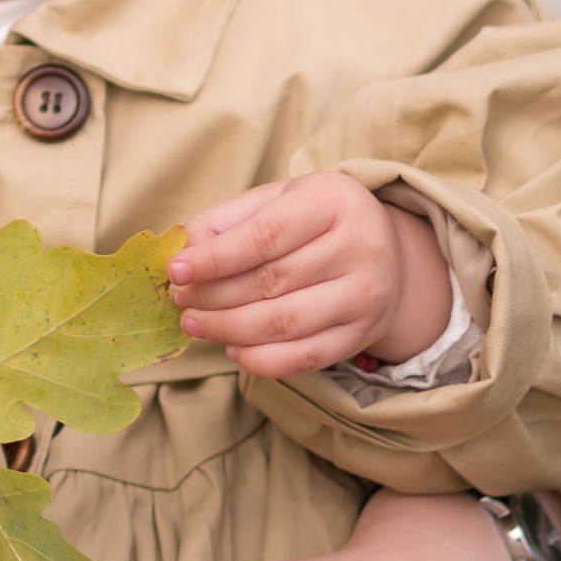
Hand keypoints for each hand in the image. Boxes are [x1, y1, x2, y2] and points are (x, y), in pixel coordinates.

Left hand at [169, 172, 453, 375]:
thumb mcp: (276, 200)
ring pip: (285, 323)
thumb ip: (227, 220)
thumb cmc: (314, 219)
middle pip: (272, 282)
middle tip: (180, 301)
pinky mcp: (363, 334)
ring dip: (229, 330)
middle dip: (215, 296)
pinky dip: (262, 360)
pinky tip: (232, 348)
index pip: (266, 235)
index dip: (216, 258)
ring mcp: (366, 295)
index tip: (176, 271)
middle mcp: (359, 247)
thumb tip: (185, 252)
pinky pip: (306, 357)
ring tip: (195, 324)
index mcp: (332, 200)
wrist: (384, 250)